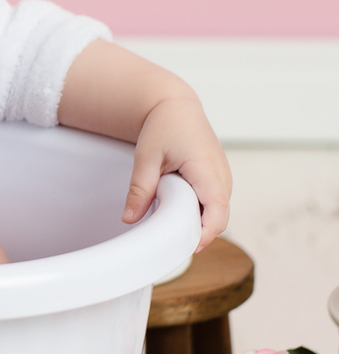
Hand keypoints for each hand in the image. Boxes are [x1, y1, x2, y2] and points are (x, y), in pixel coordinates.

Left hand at [123, 94, 230, 250]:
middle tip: (169, 241)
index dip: (206, 233)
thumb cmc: (164, 126)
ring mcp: (224, 178)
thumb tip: (129, 218)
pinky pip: (215, 204)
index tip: (187, 247)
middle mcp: (222, 176)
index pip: (217, 211)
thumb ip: (140, 189)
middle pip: (219, 218)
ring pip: (218, 213)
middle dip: (199, 232)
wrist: (176, 107)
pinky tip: (178, 210)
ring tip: (171, 222)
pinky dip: (200, 212)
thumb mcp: (146, 156)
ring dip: (199, 222)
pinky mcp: (219, 180)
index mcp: (207, 169)